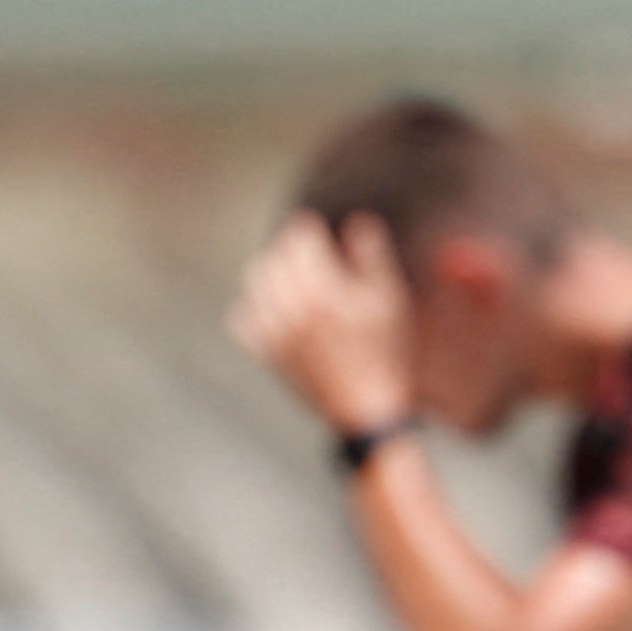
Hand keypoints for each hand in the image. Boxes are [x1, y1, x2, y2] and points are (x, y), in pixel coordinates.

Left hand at [228, 211, 416, 435]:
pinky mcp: (266, 352)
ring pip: (255, 282)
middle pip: (275, 257)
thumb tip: (356, 222)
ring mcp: (274, 332)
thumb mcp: (388, 299)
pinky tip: (272, 306)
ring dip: (271, 270)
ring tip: (290, 274)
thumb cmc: (383, 352)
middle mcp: (291, 307)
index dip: (307, 228)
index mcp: (321, 290)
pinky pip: (243, 318)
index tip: (314, 226)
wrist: (366, 407)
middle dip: (289, 248)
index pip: (299, 239)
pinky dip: (253, 306)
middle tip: (305, 250)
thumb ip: (370, 256)